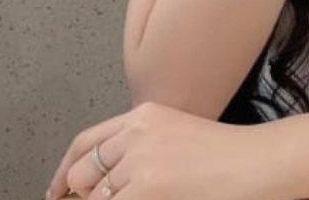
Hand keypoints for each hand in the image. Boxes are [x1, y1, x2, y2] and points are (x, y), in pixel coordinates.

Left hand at [46, 101, 274, 199]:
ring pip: (99, 198)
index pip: (85, 143)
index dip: (62, 172)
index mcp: (143, 115)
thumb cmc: (224, 156)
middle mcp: (136, 132)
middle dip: (89, 198)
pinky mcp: (147, 186)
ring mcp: (140, 160)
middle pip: (82, 174)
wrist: (254, 162)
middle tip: (113, 199)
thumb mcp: (175, 136)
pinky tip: (157, 198)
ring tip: (154, 193)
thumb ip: (137, 150)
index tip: (54, 193)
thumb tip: (97, 183)